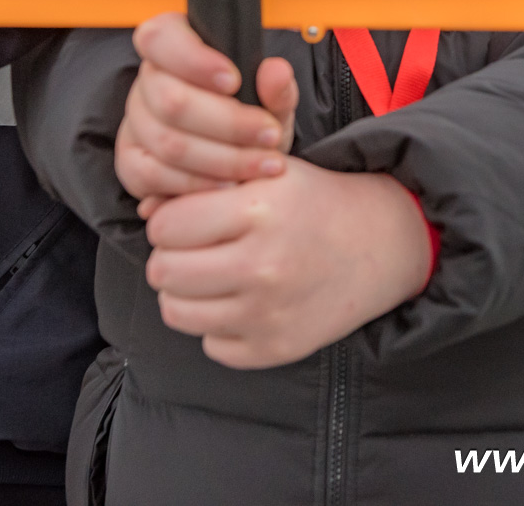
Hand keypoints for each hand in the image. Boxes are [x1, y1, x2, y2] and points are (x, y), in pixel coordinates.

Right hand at [115, 13, 297, 214]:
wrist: (239, 158)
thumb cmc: (250, 118)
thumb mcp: (272, 101)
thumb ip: (277, 87)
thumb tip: (275, 71)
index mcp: (172, 44)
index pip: (160, 39)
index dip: (194, 60)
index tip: (234, 81)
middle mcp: (147, 80)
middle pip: (171, 100)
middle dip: (228, 123)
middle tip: (269, 135)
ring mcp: (135, 122)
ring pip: (166, 142)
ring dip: (222, 159)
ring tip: (262, 164)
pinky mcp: (130, 162)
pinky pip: (153, 176)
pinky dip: (197, 185)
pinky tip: (229, 184)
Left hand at [144, 158, 432, 368]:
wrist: (378, 245)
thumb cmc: (310, 201)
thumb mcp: (263, 174)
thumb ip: (202, 187)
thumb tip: (144, 211)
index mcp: (258, 211)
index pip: (165, 226)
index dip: (168, 220)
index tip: (185, 219)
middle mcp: (263, 266)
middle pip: (164, 272)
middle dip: (169, 257)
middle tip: (191, 249)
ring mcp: (269, 314)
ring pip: (177, 313)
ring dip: (184, 293)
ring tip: (209, 274)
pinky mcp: (276, 349)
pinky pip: (211, 345)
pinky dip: (217, 326)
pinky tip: (240, 301)